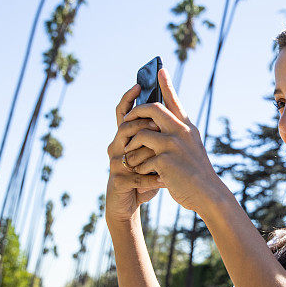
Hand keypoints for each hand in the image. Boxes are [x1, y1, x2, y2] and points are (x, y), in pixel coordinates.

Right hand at [105, 83, 164, 225]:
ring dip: (147, 148)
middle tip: (157, 122)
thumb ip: (156, 135)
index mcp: (124, 138)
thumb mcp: (151, 153)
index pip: (123, 113)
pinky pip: (136, 176)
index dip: (128, 98)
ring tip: (161, 148)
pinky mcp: (118, 181)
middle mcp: (116, 147)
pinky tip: (165, 180)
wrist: (130, 202)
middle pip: (124, 127)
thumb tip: (171, 110)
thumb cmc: (143, 174)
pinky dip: (153, 178)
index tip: (138, 84)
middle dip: (140, 122)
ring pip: (128, 148)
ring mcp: (115, 164)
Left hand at [122, 67, 222, 214]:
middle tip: (125, 121)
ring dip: (132, 149)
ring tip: (134, 160)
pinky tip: (146, 175)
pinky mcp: (165, 161)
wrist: (207, 193)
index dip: (166, 83)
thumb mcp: (191, 145)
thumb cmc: (196, 170)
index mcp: (186, 126)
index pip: (174, 100)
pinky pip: (141, 158)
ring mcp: (173, 145)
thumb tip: (157, 121)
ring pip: (140, 135)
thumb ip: (177, 131)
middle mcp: (181, 131)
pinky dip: (139, 167)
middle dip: (134, 114)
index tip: (160, 69)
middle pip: (152, 109)